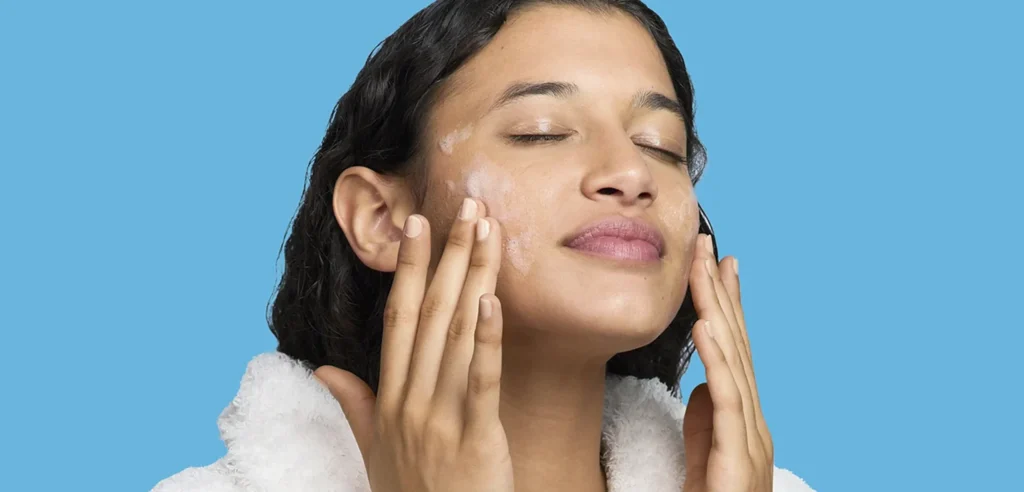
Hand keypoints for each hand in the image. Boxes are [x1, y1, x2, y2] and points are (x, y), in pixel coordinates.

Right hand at [315, 198, 513, 491]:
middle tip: (467, 207)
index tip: (418, 225)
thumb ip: (355, 405)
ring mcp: (439, 419)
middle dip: (448, 257)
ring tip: (487, 233)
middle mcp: (409, 401)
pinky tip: (492, 301)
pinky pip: (479, 382)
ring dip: (472, 278)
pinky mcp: (474, 439)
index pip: (398, 319)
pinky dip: (486, 339)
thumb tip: (325, 369)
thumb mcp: (375, 450)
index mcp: (389, 398)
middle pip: (428, 314)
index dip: (409, 269)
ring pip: (455, 335)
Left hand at [682, 234, 772, 491]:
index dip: (725, 305)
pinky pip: (727, 398)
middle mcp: (753, 420)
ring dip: (717, 310)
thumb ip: (706, 421)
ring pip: (733, 360)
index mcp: (743, 418)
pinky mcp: (737, 455)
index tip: (715, 264)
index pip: (733, 349)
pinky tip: (705, 325)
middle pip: (735, 343)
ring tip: (703, 269)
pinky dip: (717, 357)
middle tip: (707, 245)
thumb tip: (703, 385)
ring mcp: (750, 436)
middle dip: (720, 292)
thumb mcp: (704, 454)